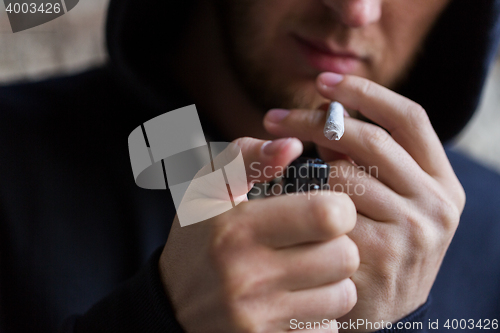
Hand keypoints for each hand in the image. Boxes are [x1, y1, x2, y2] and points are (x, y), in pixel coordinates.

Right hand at [160, 137, 359, 332]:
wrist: (170, 307)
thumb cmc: (198, 239)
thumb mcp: (208, 189)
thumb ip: (247, 157)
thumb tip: (292, 145)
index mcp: (237, 228)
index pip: (327, 214)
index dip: (339, 208)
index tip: (326, 211)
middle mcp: (248, 276)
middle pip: (344, 256)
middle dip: (339, 245)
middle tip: (317, 243)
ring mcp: (258, 318)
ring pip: (343, 295)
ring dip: (333, 281)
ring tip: (308, 273)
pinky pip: (328, 328)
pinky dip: (320, 314)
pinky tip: (296, 301)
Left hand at [263, 73, 465, 330]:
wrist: (379, 307)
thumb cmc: (378, 242)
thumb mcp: (391, 199)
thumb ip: (369, 159)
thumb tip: (323, 112)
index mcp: (441, 181)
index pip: (409, 119)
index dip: (366, 93)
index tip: (324, 81)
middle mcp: (436, 204)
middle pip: (371, 140)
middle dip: (315, 122)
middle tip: (275, 118)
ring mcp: (412, 233)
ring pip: (342, 176)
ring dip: (307, 172)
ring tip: (291, 182)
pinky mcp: (381, 258)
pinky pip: (328, 213)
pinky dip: (302, 206)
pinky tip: (292, 213)